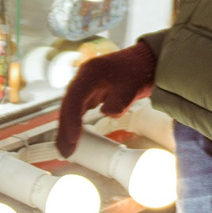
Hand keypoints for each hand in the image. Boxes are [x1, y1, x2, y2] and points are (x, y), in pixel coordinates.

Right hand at [53, 39, 156, 157]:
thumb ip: (120, 100)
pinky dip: (75, 124)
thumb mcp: (133, 86)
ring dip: (67, 129)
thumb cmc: (140, 71)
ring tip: (66, 150)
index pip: (75, 98)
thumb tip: (107, 113)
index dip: (72, 120)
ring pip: (70, 109)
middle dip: (65, 130)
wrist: (147, 60)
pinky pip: (78, 110)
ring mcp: (85, 85)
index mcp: (90, 73)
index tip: (73, 139)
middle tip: (66, 152)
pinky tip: (74, 138)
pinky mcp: (91, 93)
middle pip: (68, 105)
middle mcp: (83, 78)